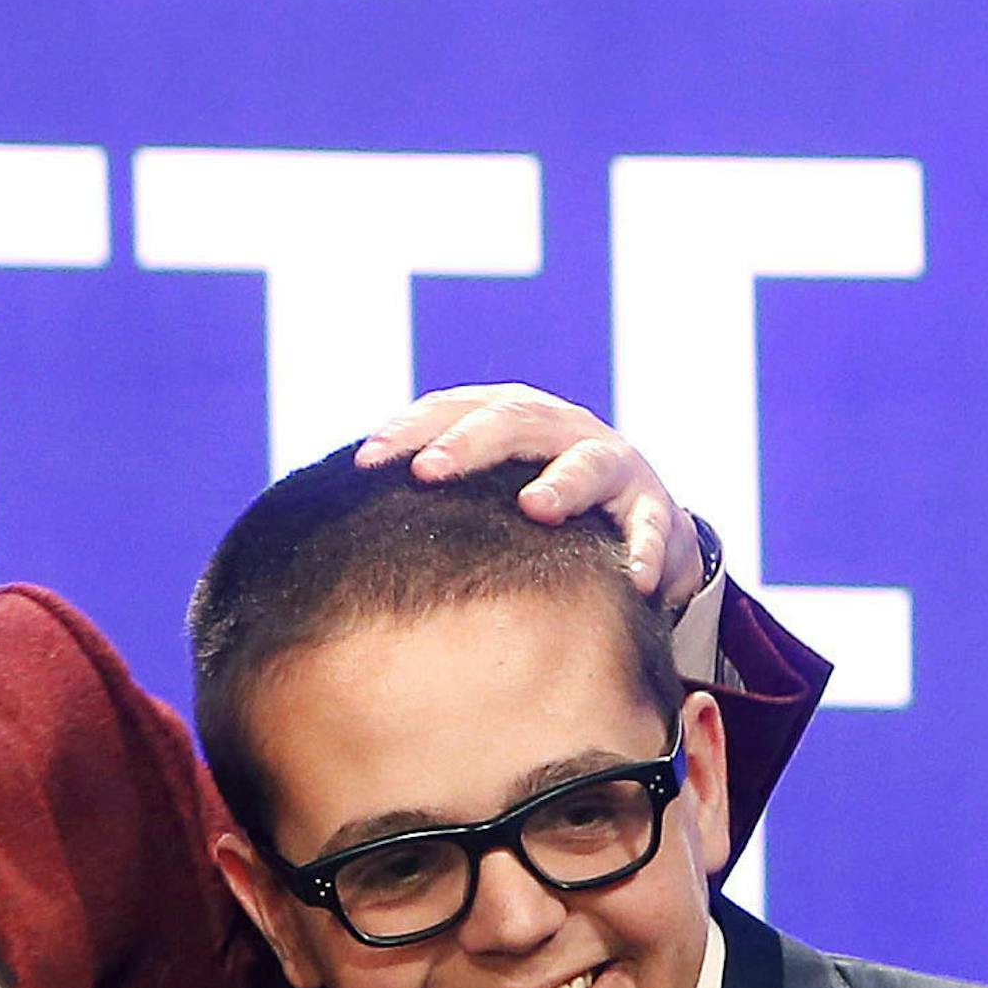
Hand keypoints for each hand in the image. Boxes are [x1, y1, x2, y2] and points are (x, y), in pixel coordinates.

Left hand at [357, 383, 708, 609]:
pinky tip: (636, 579)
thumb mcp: (483, 492)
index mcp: (510, 418)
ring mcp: (612, 464)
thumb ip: (430, 494)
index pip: (453, 409)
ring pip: (588, 461)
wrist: (636, 527)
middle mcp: (560, 429)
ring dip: (562, 482)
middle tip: (430, 472)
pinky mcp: (654, 508)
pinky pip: (654, 526)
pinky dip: (647, 548)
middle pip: (514, 420)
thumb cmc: (535, 510)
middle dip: (471, 443)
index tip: (364, 463)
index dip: (408, 429)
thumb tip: (332, 518)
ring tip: (535, 507)